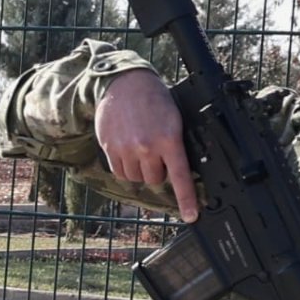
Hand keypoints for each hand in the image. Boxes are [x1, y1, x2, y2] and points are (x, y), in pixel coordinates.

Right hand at [96, 68, 194, 219]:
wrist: (125, 83)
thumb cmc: (154, 98)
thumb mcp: (174, 119)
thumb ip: (174, 144)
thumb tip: (176, 169)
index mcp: (168, 140)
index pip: (180, 177)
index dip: (186, 200)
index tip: (191, 216)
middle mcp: (146, 148)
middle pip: (155, 179)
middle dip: (158, 172)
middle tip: (157, 155)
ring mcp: (126, 149)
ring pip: (135, 178)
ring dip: (140, 171)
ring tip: (141, 151)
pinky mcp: (109, 148)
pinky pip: (119, 171)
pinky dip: (124, 167)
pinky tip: (127, 152)